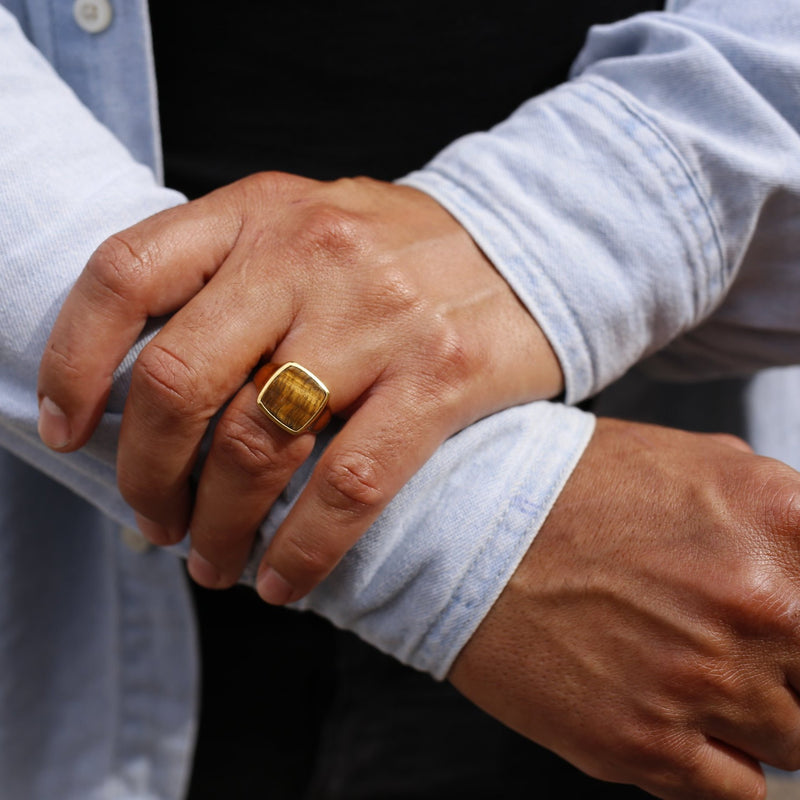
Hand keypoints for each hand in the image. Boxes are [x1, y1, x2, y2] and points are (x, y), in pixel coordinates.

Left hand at [37, 172, 561, 600]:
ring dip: (217, 527)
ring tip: (212, 562)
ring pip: (257, 445)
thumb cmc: (397, 254)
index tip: (67, 432)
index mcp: (261, 211)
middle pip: (180, 379)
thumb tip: (146, 394)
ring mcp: (378, 314)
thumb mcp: (305, 228)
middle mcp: (310, 254)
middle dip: (145, 473)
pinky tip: (283, 580)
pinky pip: (348, 485)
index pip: (128, 275)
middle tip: (152, 522)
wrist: (527, 247)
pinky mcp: (441, 375)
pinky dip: (302, 549)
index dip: (73, 361)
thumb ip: (231, 281)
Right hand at [450, 418, 799, 799]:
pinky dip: (723, 764)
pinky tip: (676, 718)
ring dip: (752, 715)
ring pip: (796, 742)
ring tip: (685, 672)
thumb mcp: (693, 464)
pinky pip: (743, 791)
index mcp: (781, 519)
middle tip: (730, 645)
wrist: (464, 523)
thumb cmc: (566, 488)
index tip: (795, 638)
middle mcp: (760, 600)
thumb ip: (776, 518)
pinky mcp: (648, 743)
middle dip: (791, 667)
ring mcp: (707, 678)